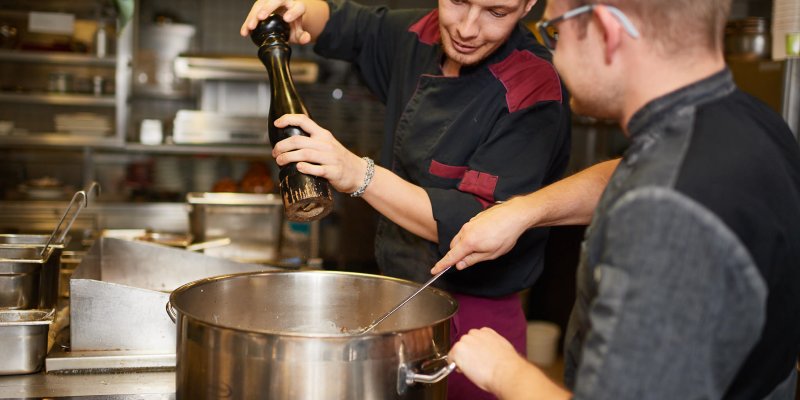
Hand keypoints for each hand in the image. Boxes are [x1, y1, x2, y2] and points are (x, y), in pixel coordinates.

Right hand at [240, 0, 311, 43]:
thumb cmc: (293, 25)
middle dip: (267, 8)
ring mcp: (272, 1)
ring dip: (254, 14)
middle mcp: (285, 1)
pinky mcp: (262, 4)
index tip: (286, 18)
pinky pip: (254, 10)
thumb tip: (305, 38)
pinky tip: (244, 31)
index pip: (298, 6)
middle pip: (275, 0)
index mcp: (297, 6)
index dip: (293, 11)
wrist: (286, 19)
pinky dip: (248, 21)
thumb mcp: (298, 32)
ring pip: (261, 3)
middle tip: (260, 17)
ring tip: (250, 27)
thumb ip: (302, 36)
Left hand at [272, 114, 366, 193]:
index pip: (304, 121)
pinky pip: (317, 169)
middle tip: (275, 153)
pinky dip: (305, 168)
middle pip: (298, 140)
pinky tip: (298, 168)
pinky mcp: (333, 171)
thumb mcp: (327, 145)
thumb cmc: (338, 159)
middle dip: (282, 146)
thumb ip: (312, 142)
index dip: (288, 119)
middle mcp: (325, 144)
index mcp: (323, 135)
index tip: (277, 124)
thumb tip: (288, 145)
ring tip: (279, 161)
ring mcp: (330, 158)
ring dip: (288, 158)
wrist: (358, 173)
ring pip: (304, 154)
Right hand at [431, 197, 530, 273]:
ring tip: (483, 247)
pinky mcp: (474, 219)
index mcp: (468, 242)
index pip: (451, 256)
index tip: (434, 270)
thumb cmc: (505, 235)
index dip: (442, 265)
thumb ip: (473, 260)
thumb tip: (460, 264)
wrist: (514, 215)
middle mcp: (465, 231)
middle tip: (469, 260)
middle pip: (453, 246)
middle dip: (456, 255)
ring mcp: (469, 223)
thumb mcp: (491, 254)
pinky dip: (470, 237)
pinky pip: (467, 231)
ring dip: (464, 245)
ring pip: (460, 238)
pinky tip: (486, 237)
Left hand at [450, 327, 571, 399]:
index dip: (475, 349)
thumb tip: (488, 352)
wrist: (504, 370)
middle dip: (468, 352)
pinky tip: (463, 369)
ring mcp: (465, 341)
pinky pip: (450, 358)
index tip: (478, 356)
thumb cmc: (506, 364)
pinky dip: (454, 364)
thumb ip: (492, 346)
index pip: (475, 337)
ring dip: (461, 358)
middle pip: (465, 342)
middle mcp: (475, 333)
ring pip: (458, 350)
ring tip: (472, 368)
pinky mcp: (458, 350)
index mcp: (487, 332)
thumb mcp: (502, 348)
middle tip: (475, 364)